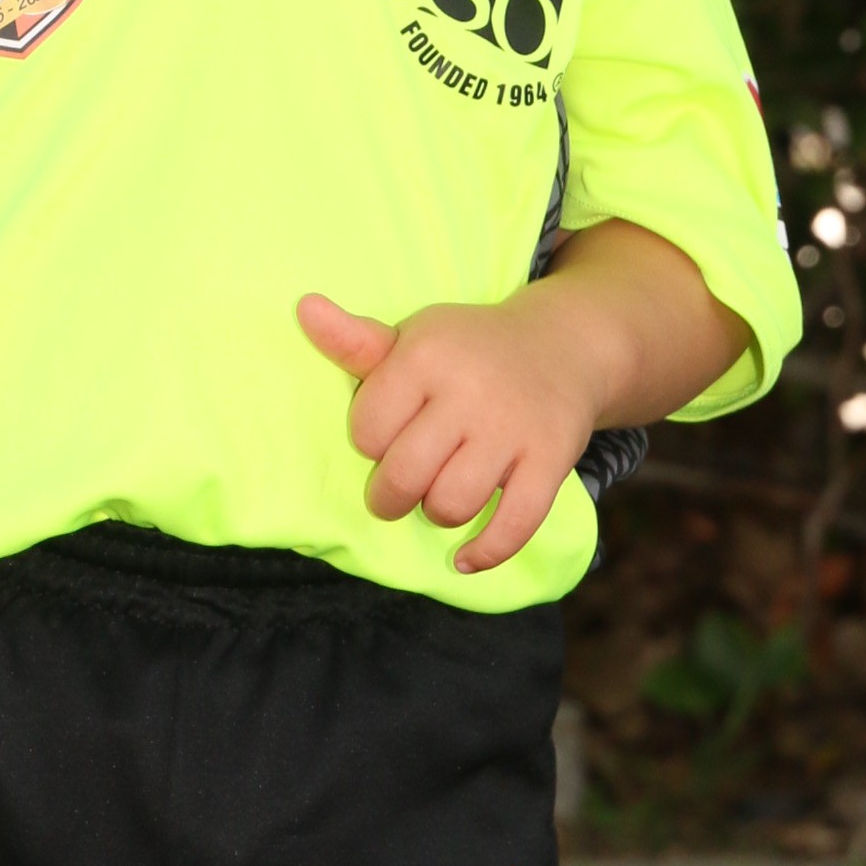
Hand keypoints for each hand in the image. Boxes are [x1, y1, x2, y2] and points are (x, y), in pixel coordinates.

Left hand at [297, 287, 600, 574]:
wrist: (561, 347)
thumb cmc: (468, 350)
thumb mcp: (414, 337)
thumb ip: (357, 342)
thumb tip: (304, 308)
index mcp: (426, 355)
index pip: (367, 431)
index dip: (370, 443)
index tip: (389, 434)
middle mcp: (469, 391)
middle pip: (404, 475)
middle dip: (390, 496)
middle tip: (397, 490)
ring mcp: (512, 429)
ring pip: (452, 504)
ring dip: (437, 513)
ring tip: (438, 498)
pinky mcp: (551, 459)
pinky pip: (515, 524)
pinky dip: (485, 551)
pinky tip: (464, 557)